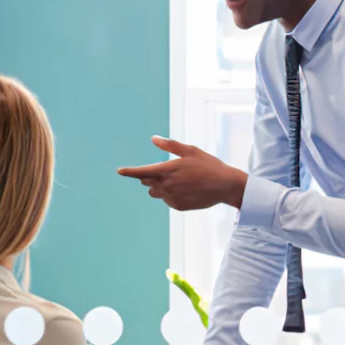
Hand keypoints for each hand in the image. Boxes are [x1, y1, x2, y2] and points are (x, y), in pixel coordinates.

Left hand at [117, 138, 247, 212]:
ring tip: (179, 181)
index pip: (142, 172)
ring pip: (155, 193)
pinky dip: (171, 195)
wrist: (225, 186)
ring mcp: (172, 197)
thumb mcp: (190, 151)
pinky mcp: (177, 206)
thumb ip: (170, 146)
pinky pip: (166, 200)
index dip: (129, 171)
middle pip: (146, 183)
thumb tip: (153, 139)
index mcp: (168, 170)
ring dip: (159, 187)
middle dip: (149, 177)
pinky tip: (186, 190)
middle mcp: (167, 185)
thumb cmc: (209, 165)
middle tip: (167, 171)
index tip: (119, 171)